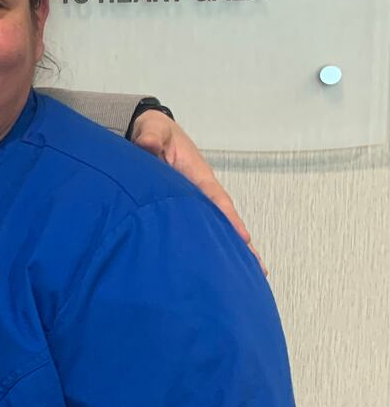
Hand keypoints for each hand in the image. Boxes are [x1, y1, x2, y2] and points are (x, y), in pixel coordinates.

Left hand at [128, 112, 263, 270]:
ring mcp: (193, 201)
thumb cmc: (153, 131)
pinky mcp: (182, 209)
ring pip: (214, 228)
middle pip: (224, 220)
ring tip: (248, 277)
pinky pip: (197, 229)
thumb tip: (147, 144)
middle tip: (258, 270)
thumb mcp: (152, 129)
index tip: (244, 238)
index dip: (229, 218)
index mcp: (197, 173)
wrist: (148, 133)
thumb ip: (150, 136)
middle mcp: (200, 190)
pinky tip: (215, 268)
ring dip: (230, 251)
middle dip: (241, 244)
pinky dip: (209, 246)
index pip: (215, 198)